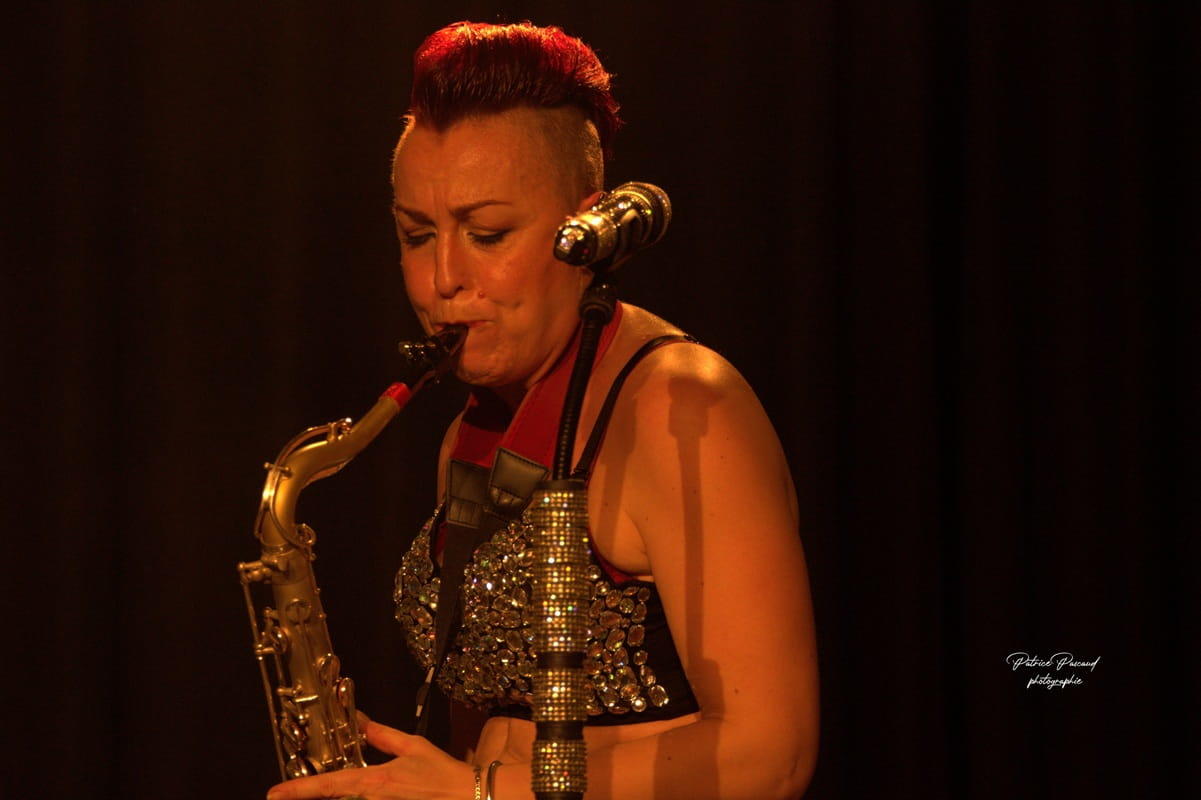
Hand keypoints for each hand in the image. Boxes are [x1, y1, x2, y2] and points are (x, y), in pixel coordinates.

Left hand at [266, 713, 474, 799]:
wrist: (468, 798)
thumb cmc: (442, 774)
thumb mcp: (412, 747)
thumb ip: (382, 736)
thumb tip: (361, 721)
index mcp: (374, 781)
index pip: (328, 785)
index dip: (299, 789)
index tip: (274, 793)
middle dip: (314, 796)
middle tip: (291, 794)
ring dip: (337, 797)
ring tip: (334, 789)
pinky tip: (363, 793)